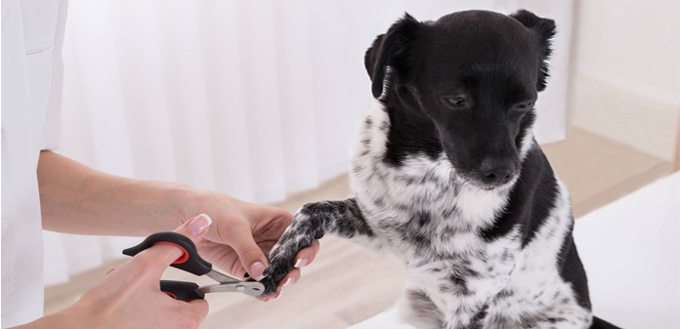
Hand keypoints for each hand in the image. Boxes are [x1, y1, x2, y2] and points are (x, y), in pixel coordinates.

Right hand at [22, 216, 211, 328]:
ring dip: (144, 293)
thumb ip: (177, 244)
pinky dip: (133, 306)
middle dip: (160, 287)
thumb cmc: (109, 306)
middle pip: (177, 305)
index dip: (189, 284)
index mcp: (185, 321)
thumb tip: (200, 224)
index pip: (201, 301)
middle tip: (144, 277)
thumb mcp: (147, 264)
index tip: (173, 275)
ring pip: (156, 310)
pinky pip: (142, 320)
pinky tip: (116, 293)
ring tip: (125, 281)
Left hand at [187, 192, 319, 299]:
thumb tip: (261, 270)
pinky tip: (262, 294)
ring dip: (277, 282)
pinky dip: (260, 289)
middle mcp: (272, 238)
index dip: (306, 248)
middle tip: (285, 279)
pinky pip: (257, 281)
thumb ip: (248, 249)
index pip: (301, 235)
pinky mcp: (244, 267)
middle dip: (292, 270)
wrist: (187, 216)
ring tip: (273, 289)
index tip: (299, 259)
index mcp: (277, 221)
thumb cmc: (215, 208)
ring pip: (276, 272)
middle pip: (292, 258)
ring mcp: (259, 254)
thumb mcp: (235, 226)